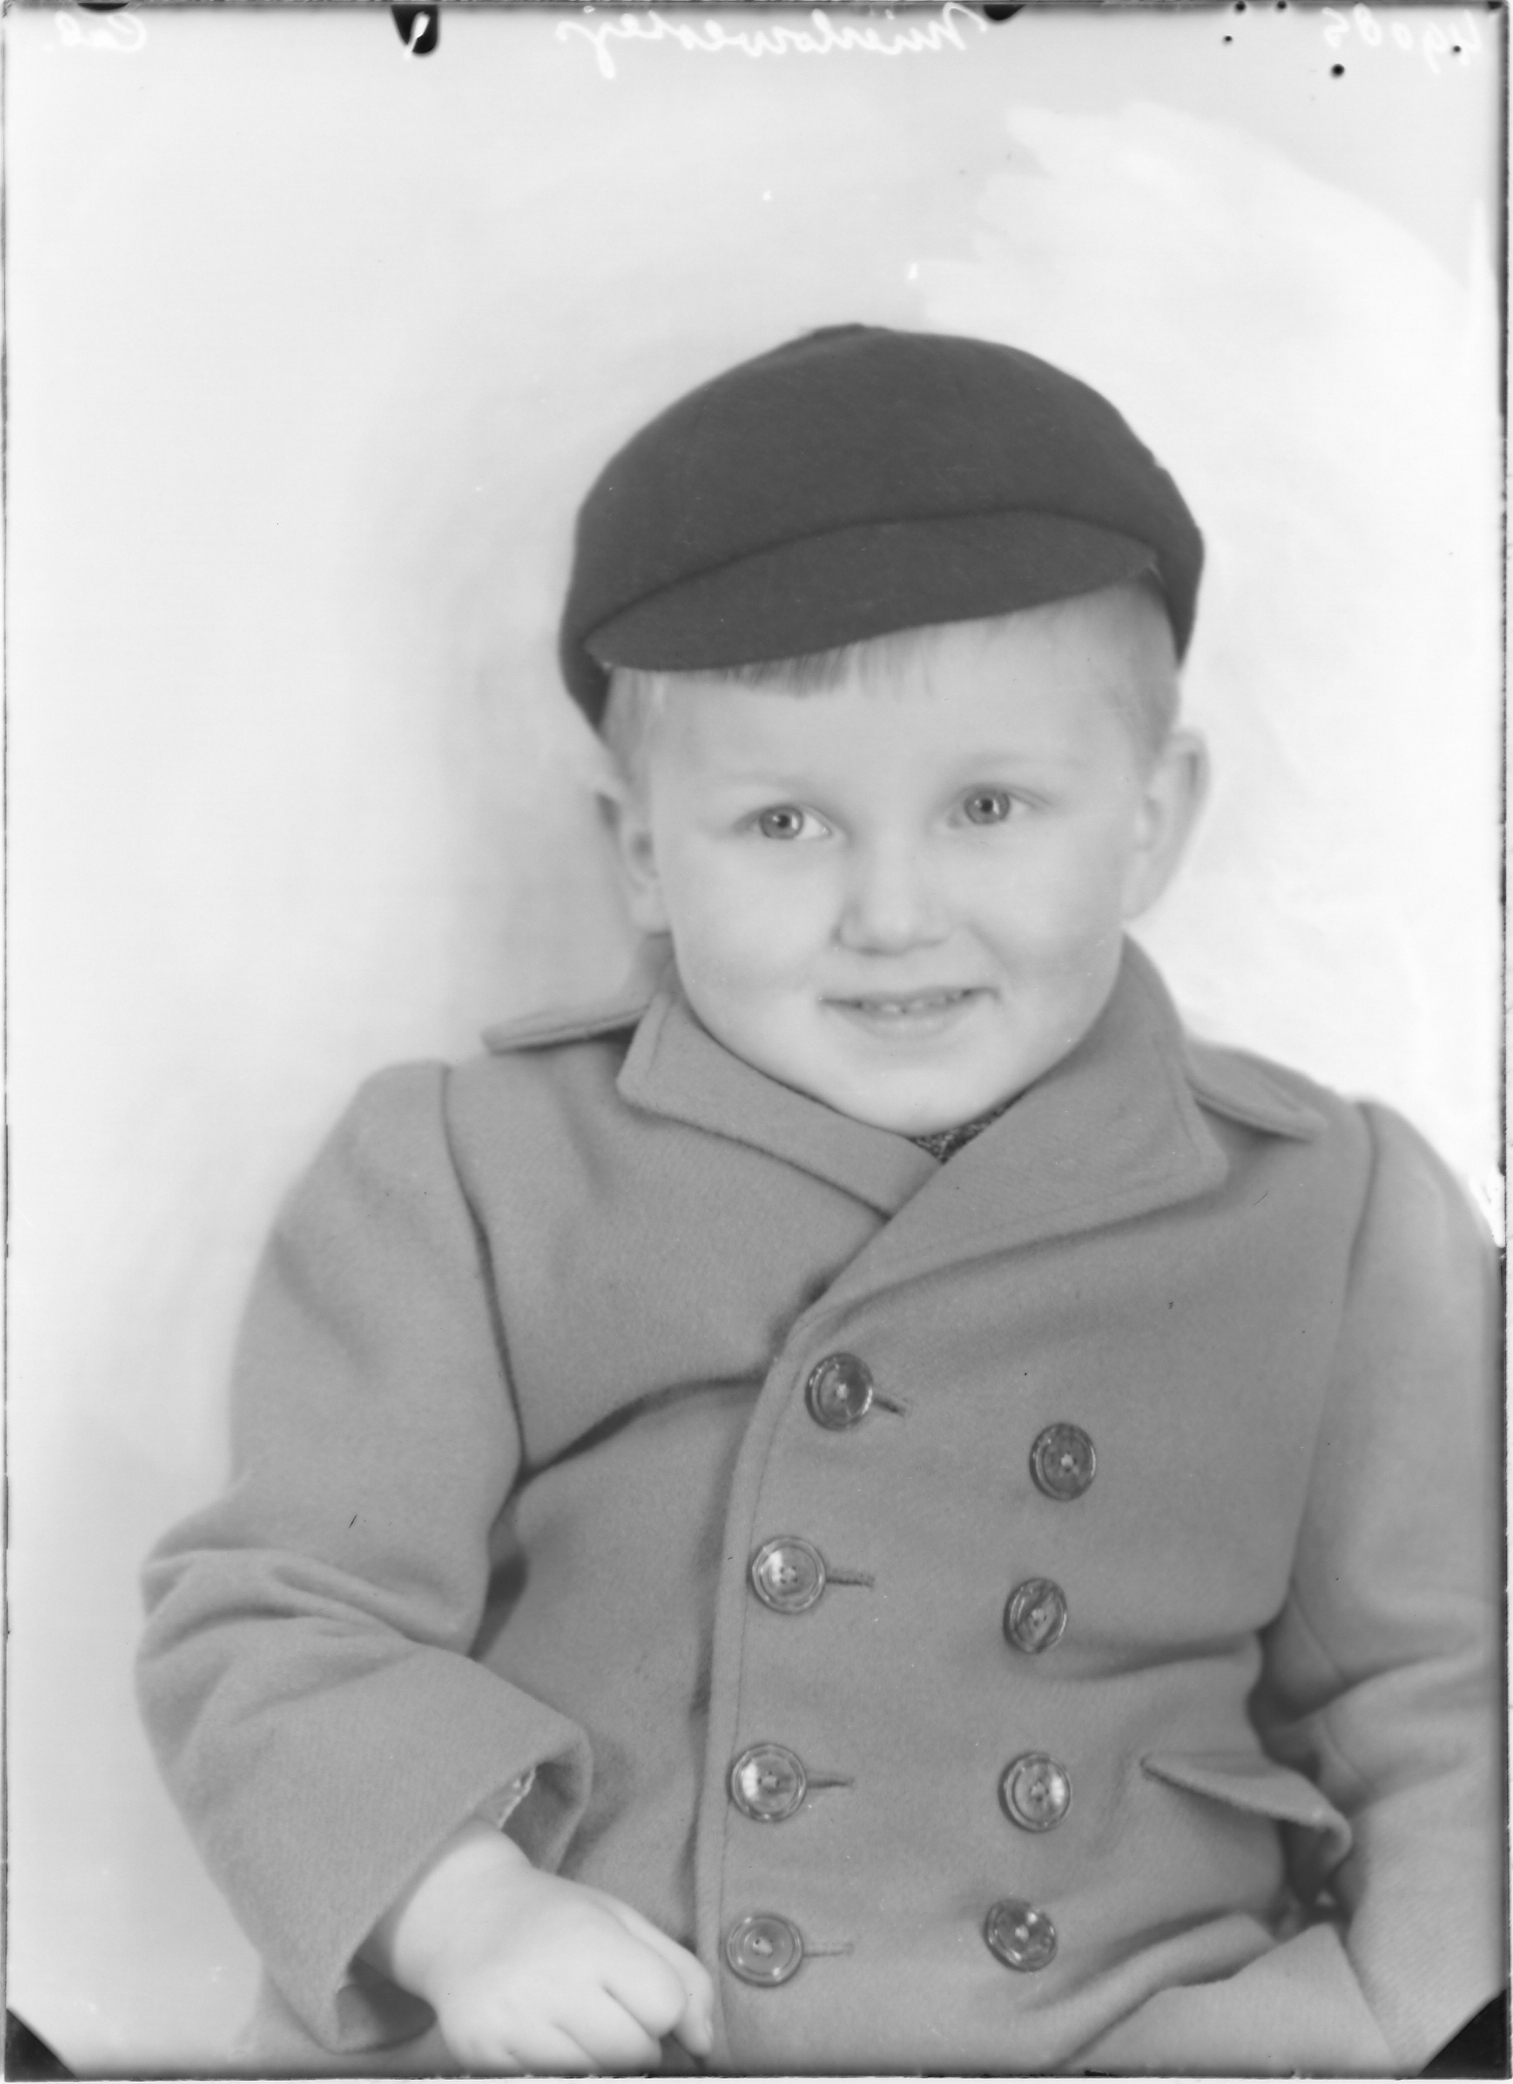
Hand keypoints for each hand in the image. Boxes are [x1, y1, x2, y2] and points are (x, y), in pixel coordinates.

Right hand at [364, 1821, 714, 2073]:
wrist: (464, 1914)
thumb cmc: (555, 1918)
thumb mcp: (622, 1920)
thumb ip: (680, 1973)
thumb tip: (704, 2042)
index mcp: (591, 1939)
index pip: (663, 2006)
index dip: (663, 2009)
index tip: (640, 1996)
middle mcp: (550, 1981)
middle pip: (633, 2053)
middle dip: (636, 2044)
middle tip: (609, 2016)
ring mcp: (513, 2023)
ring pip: (592, 2078)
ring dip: (599, 2065)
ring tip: (578, 2028)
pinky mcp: (481, 2054)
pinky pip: (545, 2083)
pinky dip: (557, 2071)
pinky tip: (547, 2042)